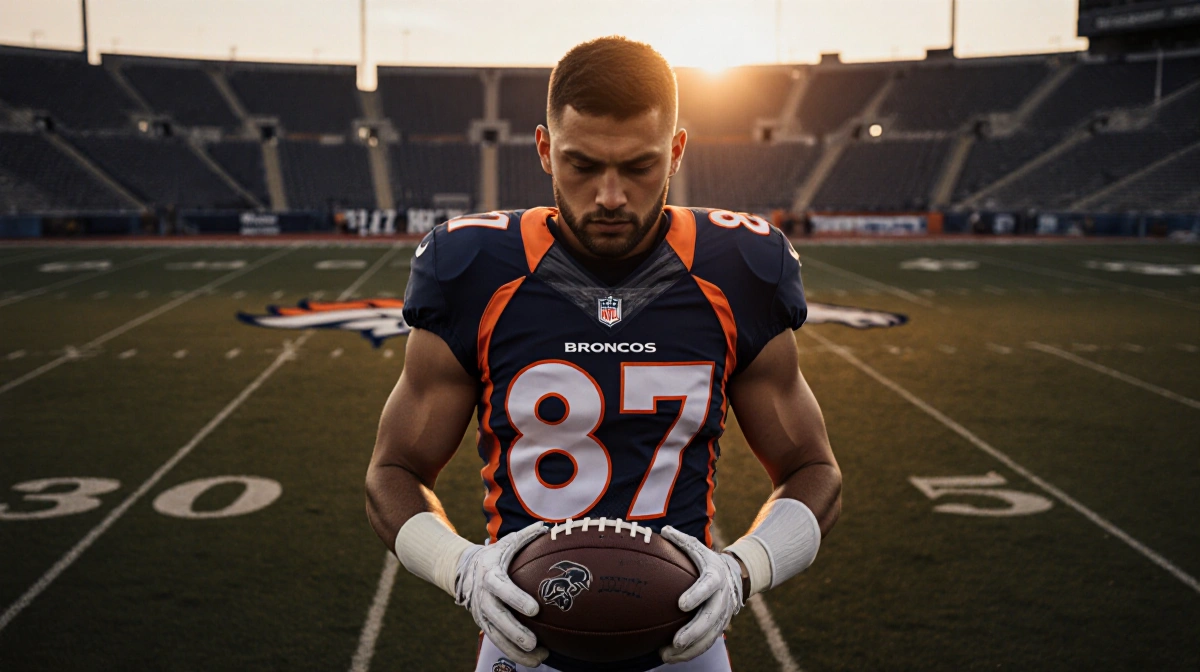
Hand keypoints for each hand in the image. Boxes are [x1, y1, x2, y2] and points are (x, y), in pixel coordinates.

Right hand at [454, 521, 549, 666]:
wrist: (463, 571)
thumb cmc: (493, 556)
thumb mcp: (506, 544)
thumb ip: (526, 536)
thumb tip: (549, 527)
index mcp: (490, 575)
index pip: (502, 589)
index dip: (516, 599)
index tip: (534, 609)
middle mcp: (483, 598)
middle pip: (497, 618)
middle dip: (514, 632)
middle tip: (533, 642)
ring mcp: (482, 614)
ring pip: (497, 636)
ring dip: (516, 650)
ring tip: (538, 657)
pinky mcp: (484, 626)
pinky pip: (499, 643)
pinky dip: (515, 654)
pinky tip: (535, 660)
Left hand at [659, 525, 743, 662]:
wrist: (734, 576)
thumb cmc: (706, 561)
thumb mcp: (696, 547)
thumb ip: (680, 540)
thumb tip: (663, 530)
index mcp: (715, 576)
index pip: (708, 586)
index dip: (697, 594)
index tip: (681, 604)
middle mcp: (721, 598)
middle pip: (710, 618)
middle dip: (694, 631)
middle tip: (677, 641)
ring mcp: (722, 615)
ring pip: (709, 636)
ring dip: (690, 649)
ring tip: (666, 655)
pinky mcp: (718, 628)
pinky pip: (706, 643)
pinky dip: (690, 653)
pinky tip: (670, 657)